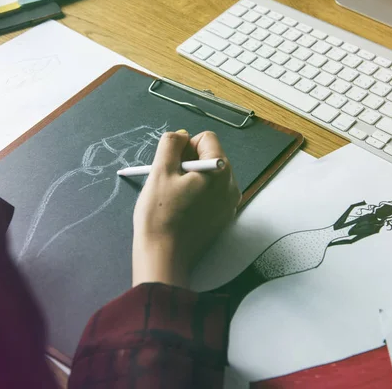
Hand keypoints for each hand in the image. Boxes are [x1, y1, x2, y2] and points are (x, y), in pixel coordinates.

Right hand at [132, 130, 240, 287]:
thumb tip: (181, 135)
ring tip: (174, 195)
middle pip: (211, 156)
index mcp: (220, 170)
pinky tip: (181, 207)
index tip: (171, 163)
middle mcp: (231, 185)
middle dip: (188, 162)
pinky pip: (211, 194)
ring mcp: (229, 203)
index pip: (207, 139)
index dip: (185, 146)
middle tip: (169, 180)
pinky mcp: (223, 217)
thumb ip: (171, 144)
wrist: (164, 257)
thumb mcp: (160, 171)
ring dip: (191, 177)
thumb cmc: (160, 215)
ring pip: (210, 175)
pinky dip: (197, 193)